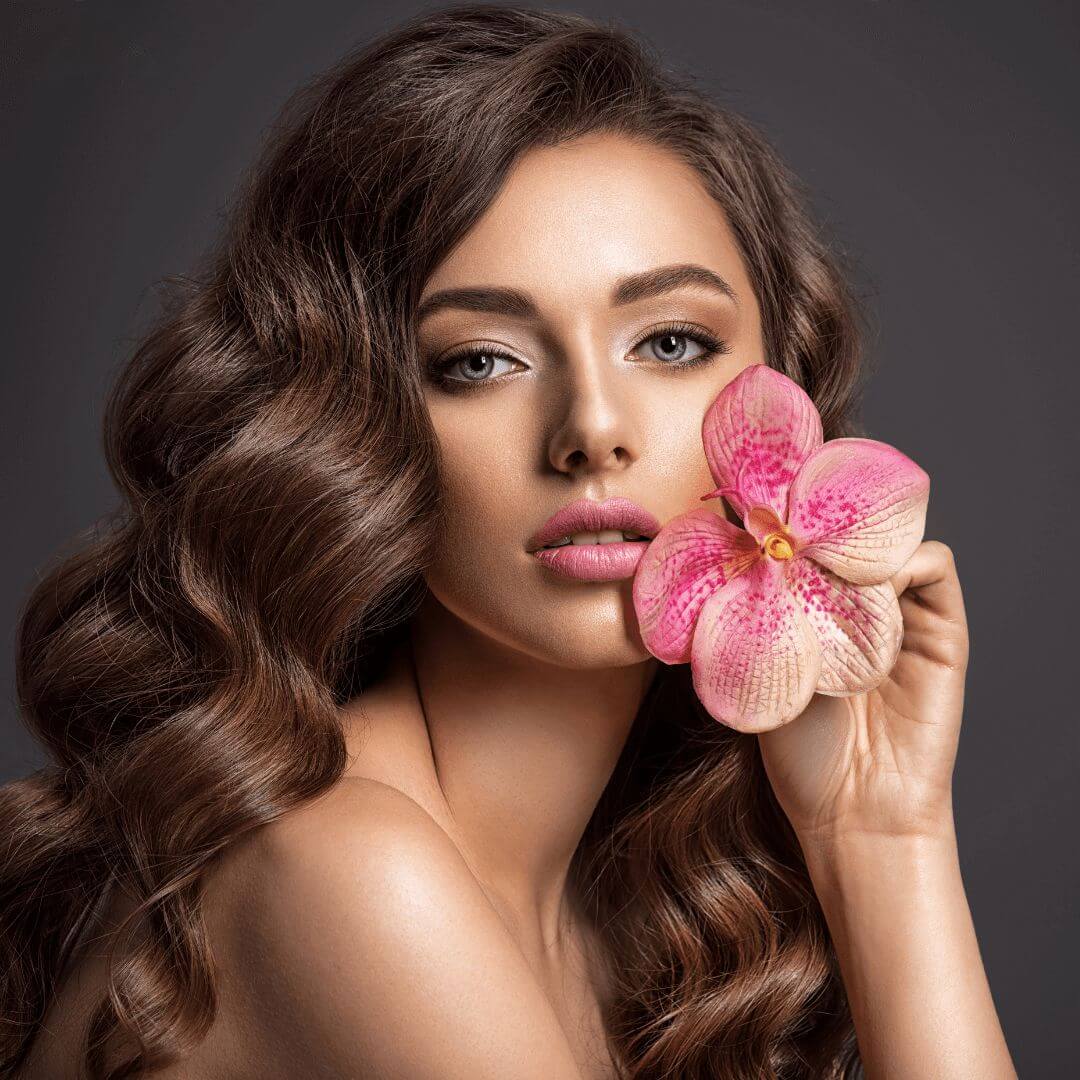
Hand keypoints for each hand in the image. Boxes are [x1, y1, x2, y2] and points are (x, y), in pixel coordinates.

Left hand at [757, 540, 969, 848]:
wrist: (852, 811)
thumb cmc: (800, 752)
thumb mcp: (765, 667)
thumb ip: (763, 611)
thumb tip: (749, 545)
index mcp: (816, 613)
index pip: (809, 545)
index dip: (786, 524)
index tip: (755, 515)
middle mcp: (860, 608)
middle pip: (849, 536)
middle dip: (820, 526)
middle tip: (788, 528)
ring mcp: (904, 617)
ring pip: (890, 544)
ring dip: (859, 545)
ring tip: (824, 568)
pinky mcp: (943, 632)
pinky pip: (935, 567)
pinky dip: (903, 561)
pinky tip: (865, 587)